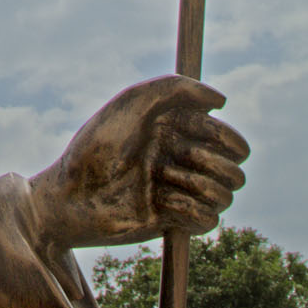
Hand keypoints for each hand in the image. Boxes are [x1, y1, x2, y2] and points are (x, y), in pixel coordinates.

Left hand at [28, 76, 247, 252]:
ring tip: (161, 180)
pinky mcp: (175, 220)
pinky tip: (161, 205)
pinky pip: (210, 220)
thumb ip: (174, 88)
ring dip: (200, 185)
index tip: (209, 137)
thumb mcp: (131, 103)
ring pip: (226, 193)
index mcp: (174, 128)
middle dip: (216, 163)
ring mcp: (179, 190)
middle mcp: (180, 158)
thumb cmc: (96, 147)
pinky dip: (191, 210)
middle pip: (235, 166)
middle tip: (183, 158)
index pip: (224, 134)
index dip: (224, 136)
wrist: (72, 198)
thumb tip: (222, 101)